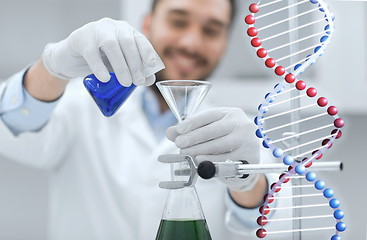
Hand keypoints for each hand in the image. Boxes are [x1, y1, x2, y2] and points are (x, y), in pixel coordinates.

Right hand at [41, 18, 163, 85]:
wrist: (70, 59)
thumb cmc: (99, 60)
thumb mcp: (118, 65)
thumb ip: (133, 70)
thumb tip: (149, 80)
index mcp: (124, 31)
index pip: (139, 39)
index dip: (147, 51)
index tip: (152, 65)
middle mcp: (112, 27)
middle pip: (127, 42)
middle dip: (135, 63)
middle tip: (138, 81)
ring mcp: (95, 30)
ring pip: (111, 45)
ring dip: (121, 66)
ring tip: (126, 82)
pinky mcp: (80, 38)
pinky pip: (91, 52)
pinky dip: (99, 67)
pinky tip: (105, 79)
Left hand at [166, 107, 260, 191]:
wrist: (244, 163)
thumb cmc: (224, 145)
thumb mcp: (208, 135)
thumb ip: (190, 132)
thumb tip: (170, 132)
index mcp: (231, 113)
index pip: (210, 115)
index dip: (193, 122)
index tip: (179, 129)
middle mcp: (242, 123)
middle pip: (215, 129)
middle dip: (194, 137)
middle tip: (179, 144)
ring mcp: (248, 138)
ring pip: (221, 144)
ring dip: (200, 149)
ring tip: (186, 153)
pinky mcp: (251, 154)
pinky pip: (227, 158)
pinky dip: (211, 160)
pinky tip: (200, 160)